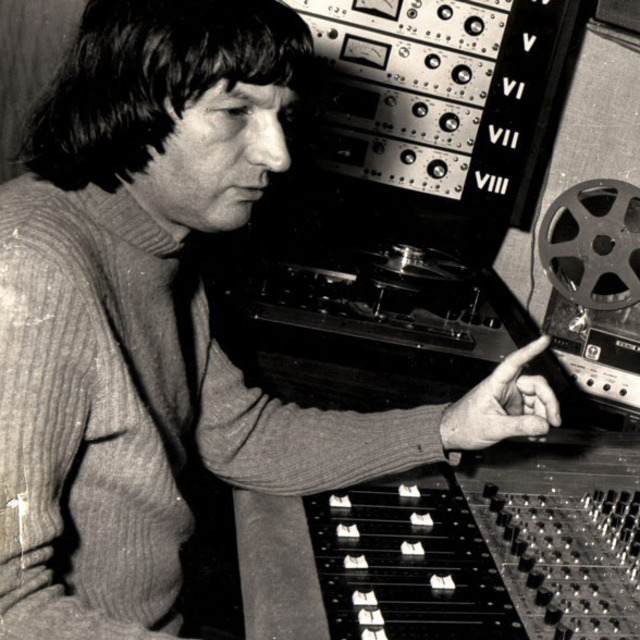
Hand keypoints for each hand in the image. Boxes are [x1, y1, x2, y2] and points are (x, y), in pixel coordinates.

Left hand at [440, 335, 560, 450]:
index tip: (543, 341)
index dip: (529, 350)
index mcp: (495, 384)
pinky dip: (538, 422)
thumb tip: (543, 424)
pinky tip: (537, 432)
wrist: (453, 433)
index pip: (514, 362)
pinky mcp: (513, 409)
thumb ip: (520, 426)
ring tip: (541, 431)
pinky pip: (532, 411)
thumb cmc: (464, 424)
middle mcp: (505, 388)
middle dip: (548, 401)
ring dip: (544, 415)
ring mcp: (510, 398)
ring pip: (537, 399)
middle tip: (553, 420)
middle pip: (536, 385)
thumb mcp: (493, 427)